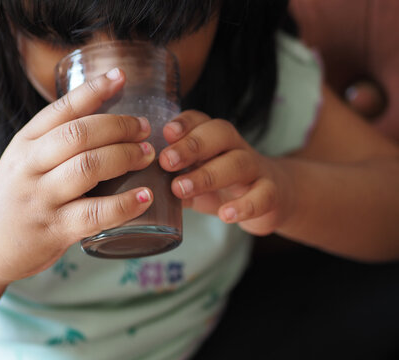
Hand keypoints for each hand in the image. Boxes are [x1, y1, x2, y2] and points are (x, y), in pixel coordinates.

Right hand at [0, 69, 154, 282]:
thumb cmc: (17, 197)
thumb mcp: (26, 161)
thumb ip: (56, 141)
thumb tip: (107, 119)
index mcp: (25, 143)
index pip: (61, 109)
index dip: (94, 90)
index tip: (120, 77)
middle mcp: (29, 166)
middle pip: (79, 134)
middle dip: (119, 126)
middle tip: (144, 129)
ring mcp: (41, 198)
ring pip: (88, 168)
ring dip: (125, 157)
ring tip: (147, 155)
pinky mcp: (54, 229)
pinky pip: (95, 214)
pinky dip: (125, 204)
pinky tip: (146, 196)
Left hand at [159, 110, 291, 235]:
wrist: (274, 196)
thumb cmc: (223, 186)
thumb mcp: (194, 179)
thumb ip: (171, 180)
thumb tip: (138, 188)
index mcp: (214, 139)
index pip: (200, 120)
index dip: (184, 124)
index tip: (165, 133)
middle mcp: (235, 147)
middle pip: (219, 134)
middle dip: (191, 145)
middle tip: (166, 161)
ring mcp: (255, 169)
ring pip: (238, 163)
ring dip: (208, 175)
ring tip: (181, 189)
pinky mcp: (271, 193)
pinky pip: (262, 195)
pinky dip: (244, 206)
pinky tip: (226, 215)